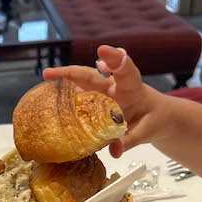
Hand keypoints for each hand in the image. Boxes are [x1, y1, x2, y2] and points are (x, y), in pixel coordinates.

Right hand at [42, 45, 170, 156]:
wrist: (155, 116)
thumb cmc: (152, 120)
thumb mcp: (146, 132)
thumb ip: (130, 140)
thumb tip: (114, 151)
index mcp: (131, 88)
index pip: (125, 70)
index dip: (115, 59)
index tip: (103, 50)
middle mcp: (113, 86)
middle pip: (91, 75)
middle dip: (70, 72)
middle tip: (47, 73)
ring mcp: (102, 93)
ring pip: (81, 84)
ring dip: (63, 81)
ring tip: (45, 80)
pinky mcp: (95, 101)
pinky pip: (79, 97)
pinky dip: (65, 97)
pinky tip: (50, 99)